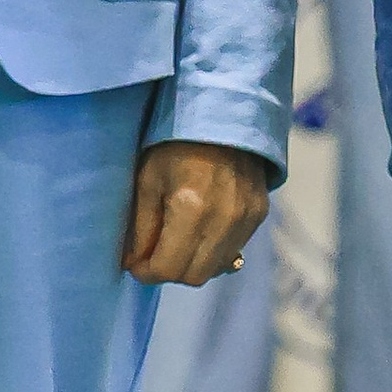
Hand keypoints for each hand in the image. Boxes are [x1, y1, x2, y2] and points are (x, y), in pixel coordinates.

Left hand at [123, 139, 270, 286]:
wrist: (223, 115)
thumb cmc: (176, 144)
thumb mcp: (148, 180)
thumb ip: (141, 228)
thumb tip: (133, 263)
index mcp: (190, 208)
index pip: (168, 268)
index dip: (146, 273)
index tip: (136, 265)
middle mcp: (223, 220)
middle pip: (193, 276)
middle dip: (169, 273)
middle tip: (154, 257)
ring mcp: (245, 219)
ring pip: (216, 269)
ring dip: (192, 266)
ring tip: (176, 246)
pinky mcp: (259, 215)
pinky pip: (235, 251)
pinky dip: (214, 253)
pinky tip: (200, 235)